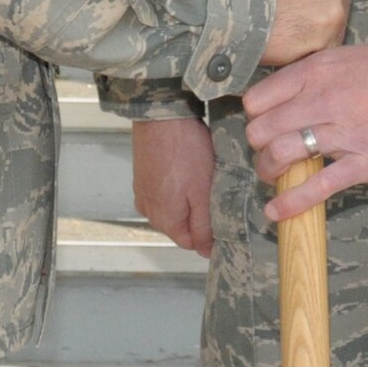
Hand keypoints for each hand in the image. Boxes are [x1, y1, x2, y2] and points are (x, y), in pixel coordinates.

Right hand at [132, 116, 215, 256]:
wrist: (160, 113)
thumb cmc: (185, 151)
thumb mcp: (202, 192)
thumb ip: (204, 226)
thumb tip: (207, 253)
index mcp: (163, 220)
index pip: (192, 243)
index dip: (211, 232)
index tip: (226, 211)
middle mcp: (148, 210)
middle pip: (182, 225)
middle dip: (200, 213)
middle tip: (216, 189)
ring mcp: (142, 192)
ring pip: (174, 207)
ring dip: (189, 197)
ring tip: (202, 175)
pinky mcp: (142, 175)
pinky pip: (165, 190)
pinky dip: (178, 184)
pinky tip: (188, 166)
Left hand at [243, 34, 367, 218]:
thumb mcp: (347, 57)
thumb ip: (316, 77)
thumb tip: (289, 99)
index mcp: (316, 71)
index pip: (257, 100)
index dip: (254, 118)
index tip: (263, 126)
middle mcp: (323, 99)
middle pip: (261, 131)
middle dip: (258, 148)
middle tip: (269, 154)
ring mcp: (345, 132)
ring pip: (281, 155)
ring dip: (269, 172)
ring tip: (274, 178)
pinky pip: (318, 186)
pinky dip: (291, 203)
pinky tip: (277, 212)